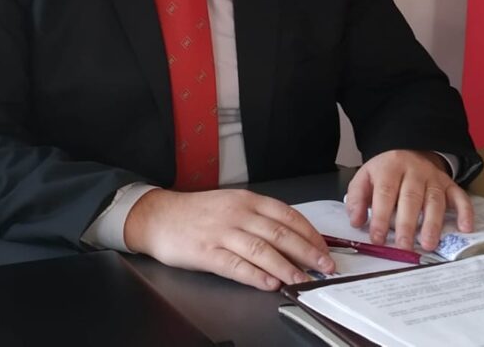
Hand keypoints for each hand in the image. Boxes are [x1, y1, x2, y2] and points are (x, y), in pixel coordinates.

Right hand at [123, 188, 334, 290]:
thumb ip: (259, 217)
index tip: (325, 249)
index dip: (310, 234)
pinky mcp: (207, 253)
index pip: (288, 216)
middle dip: (307, 252)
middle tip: (324, 267)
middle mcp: (237, 214)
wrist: (159, 216)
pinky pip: (236, 266)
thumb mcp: (232, 204)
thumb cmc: (197, 212)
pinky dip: (256, 276)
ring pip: (262, 251)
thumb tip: (293, 236)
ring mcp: (222, 233)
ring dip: (286, 268)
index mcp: (247, 200)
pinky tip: (270, 284)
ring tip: (303, 280)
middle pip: (280, 234)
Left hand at [346, 149, 472, 250]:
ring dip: (432, 223)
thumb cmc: (386, 172)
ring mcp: (433, 177)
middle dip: (407, 224)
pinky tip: (465, 228)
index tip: (377, 238)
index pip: (385, 193)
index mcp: (390, 168)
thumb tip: (356, 221)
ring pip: (434, 200)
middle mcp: (414, 171)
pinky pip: (460, 196)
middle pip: (411, 198)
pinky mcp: (449, 183)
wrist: (409, 150)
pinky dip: (465, 212)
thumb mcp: (365, 177)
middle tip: (404, 246)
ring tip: (428, 244)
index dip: (381, 217)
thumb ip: (357, 198)